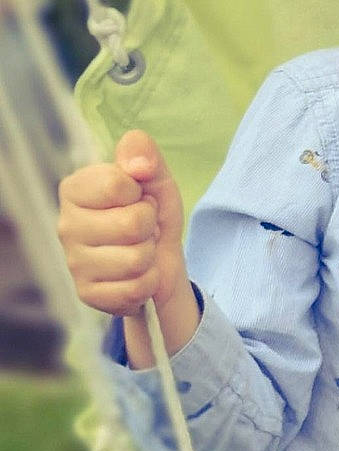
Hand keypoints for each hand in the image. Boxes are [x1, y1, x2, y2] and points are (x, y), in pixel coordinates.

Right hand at [56, 129, 187, 318]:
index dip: (142, 195)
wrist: (160, 260)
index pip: (117, 185)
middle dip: (150, 227)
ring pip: (136, 259)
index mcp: (75, 189)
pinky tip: (136, 275)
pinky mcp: (87, 293)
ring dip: (150, 256)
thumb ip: (144, 157)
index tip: (138, 200)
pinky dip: (148, 282)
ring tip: (140, 250)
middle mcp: (66, 225)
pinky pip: (135, 289)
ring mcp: (74, 262)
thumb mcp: (155, 180)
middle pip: (132, 225)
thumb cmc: (151, 215)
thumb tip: (139, 161)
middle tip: (143, 230)